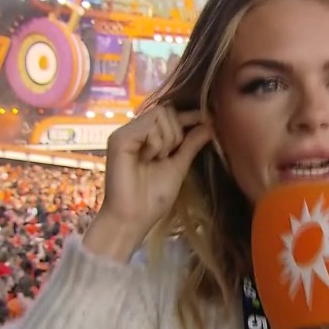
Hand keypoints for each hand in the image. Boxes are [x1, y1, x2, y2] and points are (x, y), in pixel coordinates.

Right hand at [84, 106, 211, 260]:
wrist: (134, 218)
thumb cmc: (153, 198)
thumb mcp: (179, 166)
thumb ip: (191, 144)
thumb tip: (210, 124)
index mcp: (146, 137)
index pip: (170, 114)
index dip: (190, 115)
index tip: (209, 119)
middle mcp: (134, 130)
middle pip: (167, 110)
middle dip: (177, 133)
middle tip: (168, 156)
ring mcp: (125, 133)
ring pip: (160, 114)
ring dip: (168, 139)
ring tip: (157, 159)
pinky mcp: (119, 138)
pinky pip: (149, 126)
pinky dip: (156, 143)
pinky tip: (149, 158)